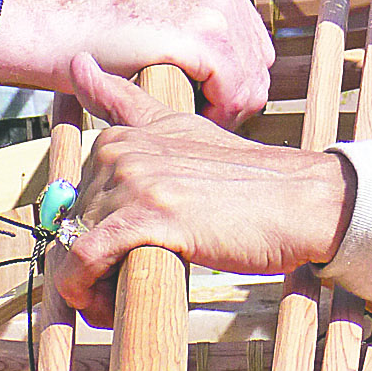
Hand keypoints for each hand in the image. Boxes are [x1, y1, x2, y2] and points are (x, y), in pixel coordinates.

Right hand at [0, 0, 273, 125]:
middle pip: (258, 57)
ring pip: (251, 76)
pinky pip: (235, 88)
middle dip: (237, 93)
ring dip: (229, 107)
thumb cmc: (88, 19)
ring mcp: (213, 4)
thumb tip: (209, 30)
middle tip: (207, 116)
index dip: (236, 73)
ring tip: (198, 120)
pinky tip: (194, 118)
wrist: (51, 24)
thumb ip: (185, 4)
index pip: (251, 34)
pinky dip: (220, 111)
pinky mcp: (202, 35)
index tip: (211, 97)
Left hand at [49, 68, 354, 323]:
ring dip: (88, 290)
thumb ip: (125, 102)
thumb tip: (79, 62)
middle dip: (86, 269)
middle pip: (71, 231)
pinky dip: (86, 293)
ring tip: (121, 304)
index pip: (71, 202)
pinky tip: (109, 308)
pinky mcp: (149, 218)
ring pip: (73, 250)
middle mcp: (120, 153)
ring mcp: (134, 182)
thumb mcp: (181, 130)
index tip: (105, 262)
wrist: (300, 201)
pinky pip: (86, 261)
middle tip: (117, 292)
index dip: (83, 237)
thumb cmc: (247, 181)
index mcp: (122, 137)